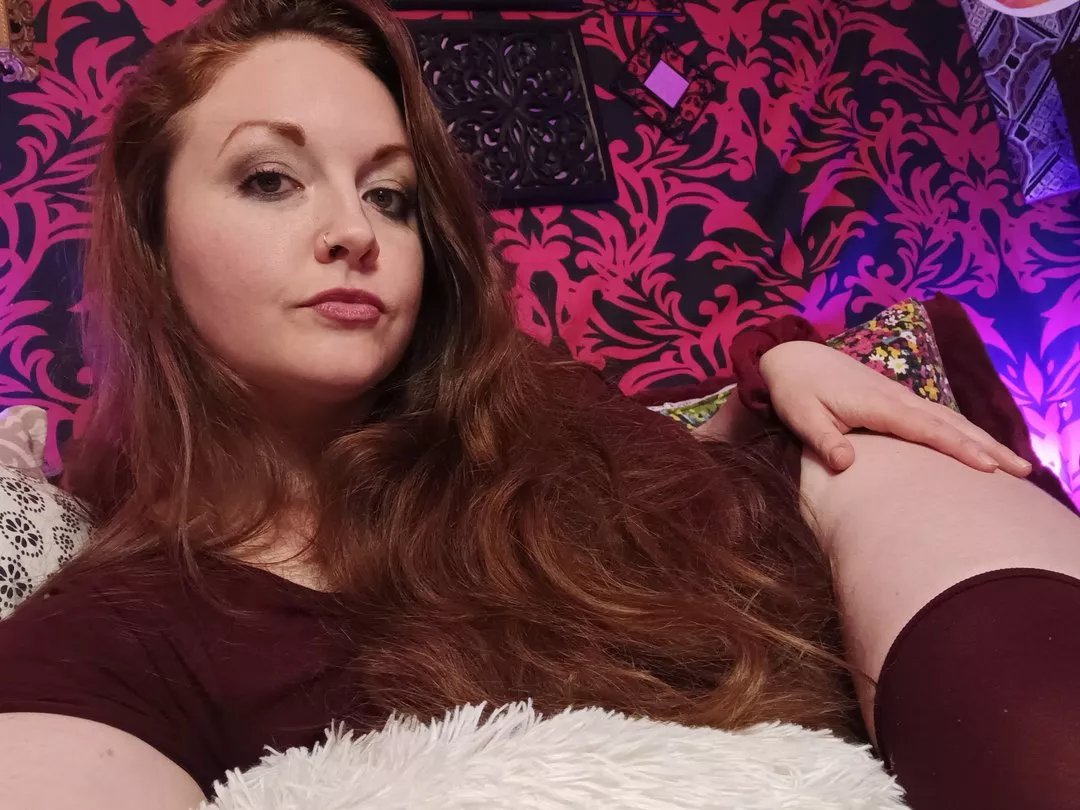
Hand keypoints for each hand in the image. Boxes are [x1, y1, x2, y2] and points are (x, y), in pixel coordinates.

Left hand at [759, 341, 1032, 475]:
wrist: (794, 359)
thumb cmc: (796, 391)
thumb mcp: (801, 416)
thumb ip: (823, 440)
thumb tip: (845, 464)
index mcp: (876, 404)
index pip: (925, 429)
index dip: (956, 447)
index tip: (986, 466)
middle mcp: (896, 398)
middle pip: (949, 423)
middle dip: (986, 445)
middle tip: (1021, 471)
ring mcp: (900, 397)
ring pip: (950, 419)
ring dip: (983, 439)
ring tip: (1015, 464)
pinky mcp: (898, 400)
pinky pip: (939, 418)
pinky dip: (964, 432)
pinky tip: (980, 447)